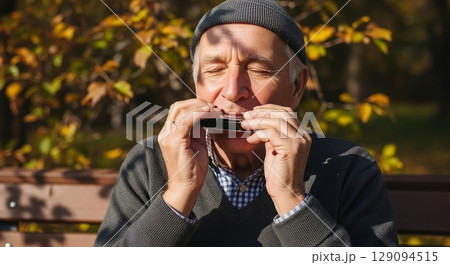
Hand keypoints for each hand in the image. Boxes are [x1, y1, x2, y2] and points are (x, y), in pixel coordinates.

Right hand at [158, 99, 215, 216]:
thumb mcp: (197, 144)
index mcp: (169, 133)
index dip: (195, 105)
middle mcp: (165, 133)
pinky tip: (211, 115)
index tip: (212, 108)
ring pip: (182, 110)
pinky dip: (200, 115)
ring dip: (201, 107)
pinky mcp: (174, 141)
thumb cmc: (193, 168)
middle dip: (198, 103)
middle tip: (215, 108)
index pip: (179, 110)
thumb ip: (198, 130)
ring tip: (215, 111)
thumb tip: (208, 117)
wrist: (187, 187)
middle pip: (178, 106)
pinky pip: (187, 120)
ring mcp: (167, 136)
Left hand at [241, 104, 311, 215]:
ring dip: (257, 121)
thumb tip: (258, 122)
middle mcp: (303, 136)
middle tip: (246, 116)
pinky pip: (272, 133)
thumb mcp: (275, 149)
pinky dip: (259, 133)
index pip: (287, 112)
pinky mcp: (290, 148)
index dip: (269, 109)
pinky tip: (251, 139)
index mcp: (301, 135)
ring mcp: (299, 142)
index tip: (254, 112)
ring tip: (245, 125)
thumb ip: (271, 135)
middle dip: (262, 112)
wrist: (286, 192)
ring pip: (276, 121)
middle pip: (283, 113)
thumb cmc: (279, 172)